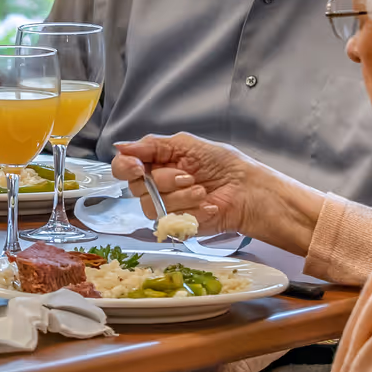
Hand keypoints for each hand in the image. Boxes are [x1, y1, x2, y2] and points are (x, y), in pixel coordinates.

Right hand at [110, 133, 325, 255]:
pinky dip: (191, 212)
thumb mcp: (188, 145)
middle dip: (163, 181)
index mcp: (156, 163)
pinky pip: (169, 222)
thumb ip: (153, 145)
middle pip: (135, 187)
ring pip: (151, 206)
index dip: (126, 167)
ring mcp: (167, 207)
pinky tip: (208, 206)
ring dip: (179, 197)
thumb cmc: (225, 165)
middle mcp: (157, 185)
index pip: (124, 167)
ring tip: (203, 191)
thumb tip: (120, 146)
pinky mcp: (178, 226)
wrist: (250, 191)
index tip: (138, 167)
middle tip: (189, 176)